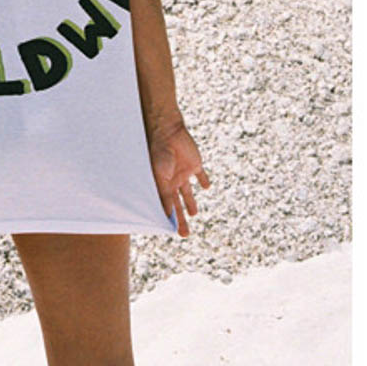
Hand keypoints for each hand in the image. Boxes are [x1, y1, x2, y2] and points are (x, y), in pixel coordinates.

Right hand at [147, 117, 210, 236]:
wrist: (168, 131)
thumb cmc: (160, 153)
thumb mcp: (160, 176)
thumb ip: (165, 195)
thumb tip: (167, 215)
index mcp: (163, 185)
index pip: (167, 206)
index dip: (170, 219)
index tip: (172, 232)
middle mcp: (173, 181)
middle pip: (178, 204)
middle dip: (181, 220)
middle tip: (185, 234)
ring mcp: (183, 172)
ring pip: (188, 192)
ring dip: (191, 203)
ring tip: (194, 213)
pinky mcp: (194, 163)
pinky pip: (200, 174)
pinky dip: (204, 180)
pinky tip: (206, 186)